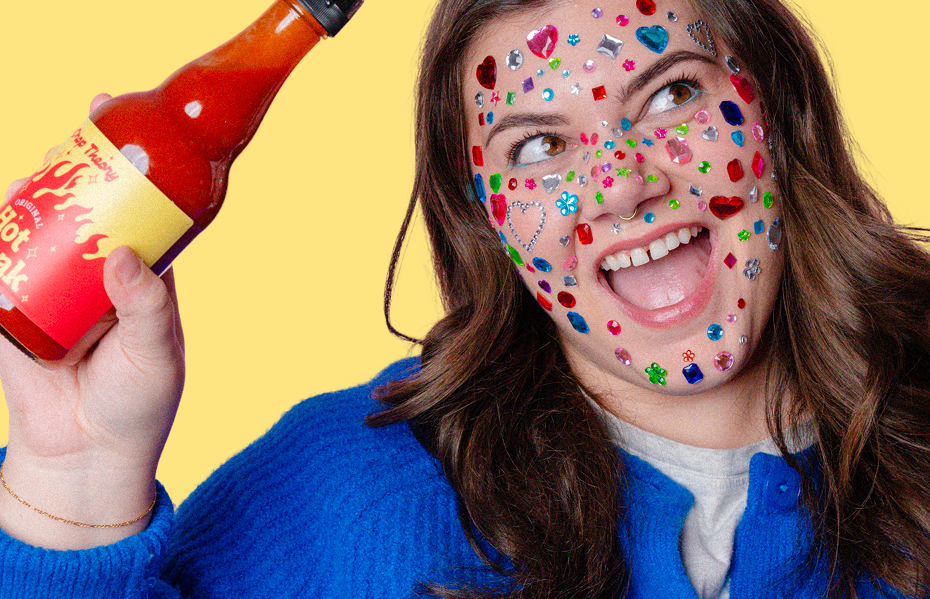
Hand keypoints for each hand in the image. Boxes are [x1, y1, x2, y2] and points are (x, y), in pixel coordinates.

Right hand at [0, 94, 184, 548]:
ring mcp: (50, 284)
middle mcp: (95, 270)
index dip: (127, 163)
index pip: (136, 206)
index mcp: (141, 272)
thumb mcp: (156, 351)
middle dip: (71, 167)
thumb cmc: (138, 401)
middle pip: (80, 204)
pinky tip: (0, 209)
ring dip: (30, 192)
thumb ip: (146, 305)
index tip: (112, 116)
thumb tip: (126, 254)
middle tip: (67, 145)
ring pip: (35, 224)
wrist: (86, 454)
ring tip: (36, 174)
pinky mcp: (10, 305)